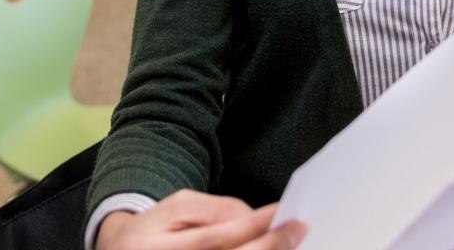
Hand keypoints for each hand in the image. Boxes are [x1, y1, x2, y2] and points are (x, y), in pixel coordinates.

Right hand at [96, 191, 306, 249]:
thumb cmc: (157, 229)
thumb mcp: (178, 207)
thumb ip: (214, 211)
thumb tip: (253, 219)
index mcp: (162, 247)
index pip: (215, 237)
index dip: (251, 226)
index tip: (281, 214)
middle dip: (268, 247)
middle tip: (296, 230)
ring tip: (289, 243)